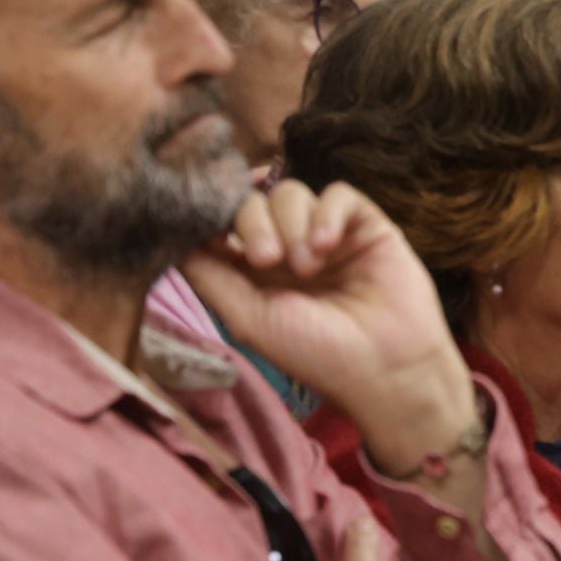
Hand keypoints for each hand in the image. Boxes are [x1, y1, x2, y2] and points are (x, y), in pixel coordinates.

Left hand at [182, 181, 475, 474]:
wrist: (387, 367)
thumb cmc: (316, 354)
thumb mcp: (247, 318)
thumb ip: (208, 275)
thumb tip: (173, 236)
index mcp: (254, 271)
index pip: (223, 222)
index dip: (214, 214)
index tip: (211, 226)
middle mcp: (288, 246)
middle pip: (253, 201)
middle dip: (254, 223)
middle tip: (267, 261)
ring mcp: (327, 233)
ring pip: (292, 192)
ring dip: (293, 225)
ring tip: (309, 267)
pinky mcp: (366, 225)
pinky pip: (338, 194)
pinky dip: (327, 213)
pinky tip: (328, 246)